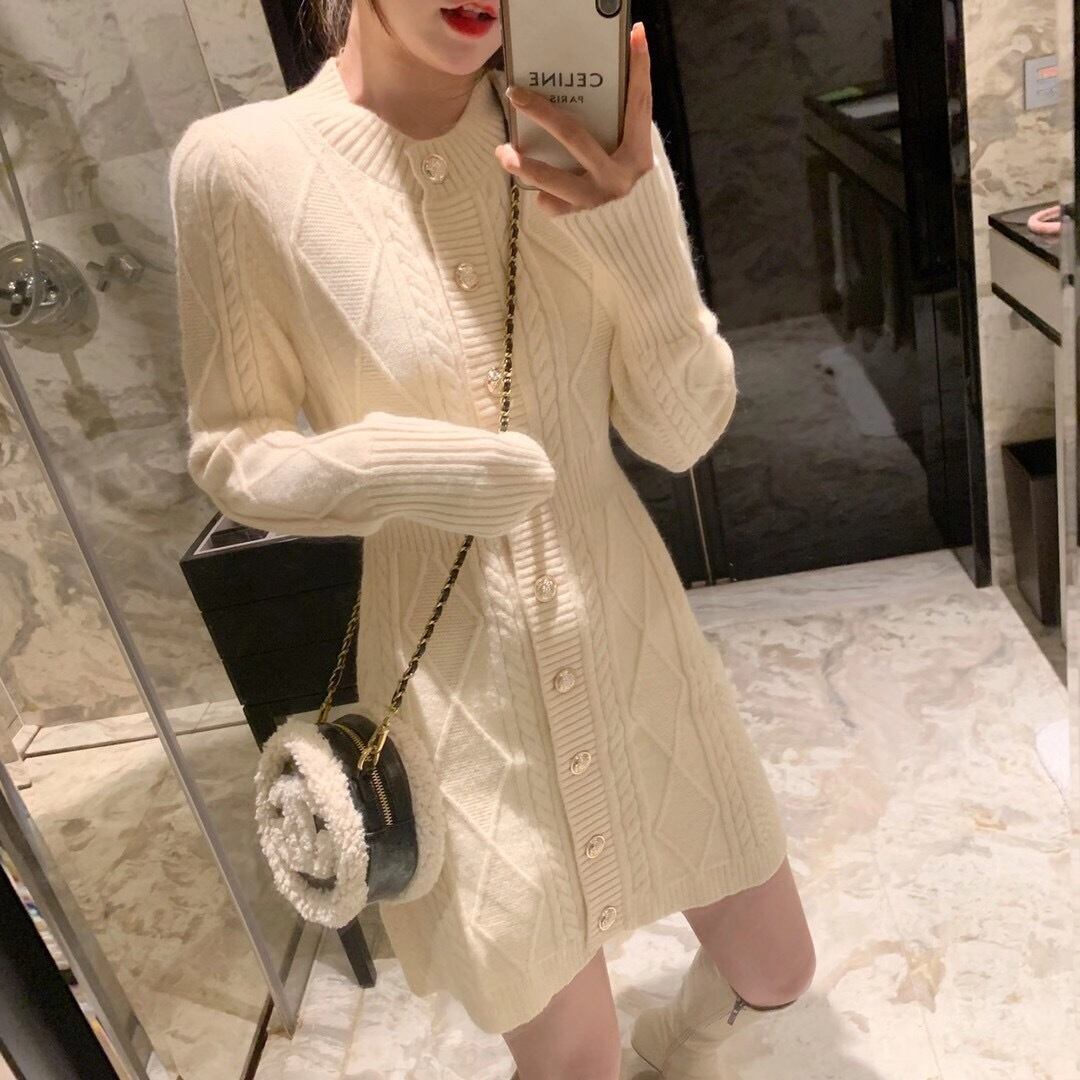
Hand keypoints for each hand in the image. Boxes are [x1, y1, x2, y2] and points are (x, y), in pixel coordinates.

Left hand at [494, 21, 654, 215]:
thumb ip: (619, 130)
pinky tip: (537, 191)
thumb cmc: (626, 186)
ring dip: (526, 165)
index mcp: (638, 155)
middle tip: (516, 94)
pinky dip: (543, 194)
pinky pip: (552, 203)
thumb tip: (590, 89)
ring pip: (555, 179)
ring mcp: (596, 200)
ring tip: (502, 152)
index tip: (634, 33)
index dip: (639, 68)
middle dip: (542, 113)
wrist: (634, 240)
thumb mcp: (631, 157)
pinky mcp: (579, 219)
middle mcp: (619, 178)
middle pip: (575, 137)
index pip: (639, 104)